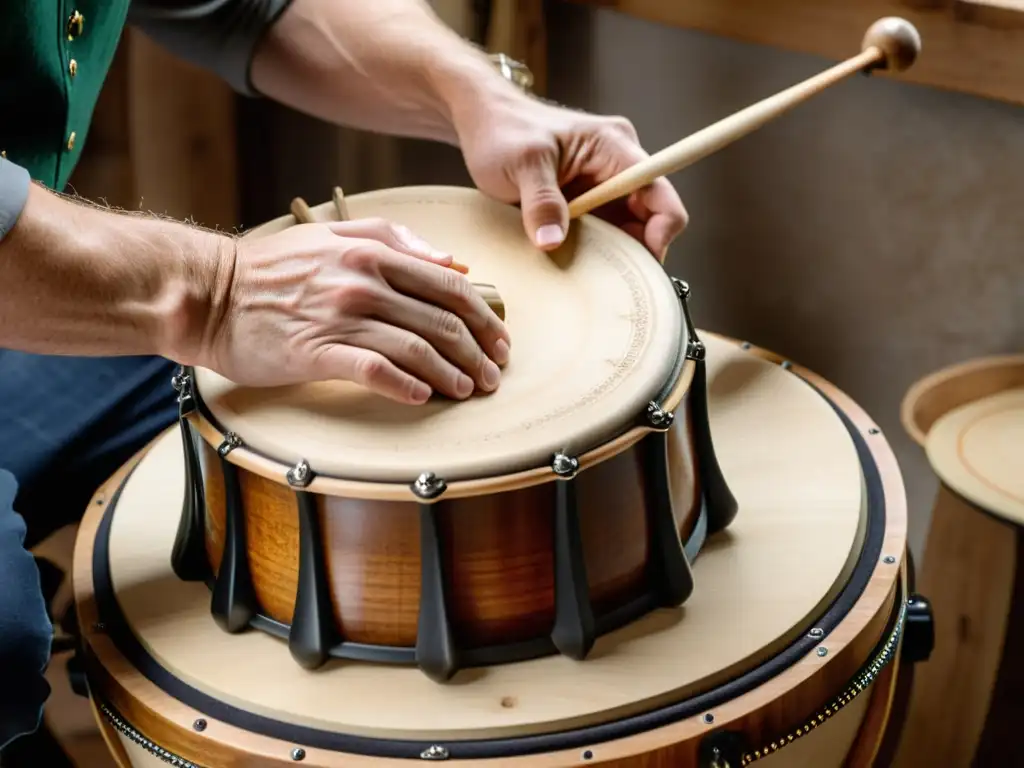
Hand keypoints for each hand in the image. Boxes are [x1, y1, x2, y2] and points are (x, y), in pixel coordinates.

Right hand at [199, 219, 509, 404]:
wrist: (210, 293)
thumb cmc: (272, 268)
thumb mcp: (334, 233)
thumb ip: (395, 239)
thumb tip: (452, 259)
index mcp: (373, 252)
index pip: (450, 284)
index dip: (484, 316)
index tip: (499, 341)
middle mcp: (363, 282)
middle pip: (443, 320)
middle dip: (478, 353)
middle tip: (492, 376)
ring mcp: (341, 317)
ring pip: (417, 347)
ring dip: (451, 374)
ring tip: (467, 391)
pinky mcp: (317, 351)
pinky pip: (376, 369)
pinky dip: (406, 385)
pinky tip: (423, 397)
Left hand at [454, 89, 687, 261]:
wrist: (482, 121)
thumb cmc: (502, 130)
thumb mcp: (521, 164)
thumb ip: (541, 202)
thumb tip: (553, 242)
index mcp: (614, 146)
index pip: (660, 193)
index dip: (661, 231)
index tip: (638, 264)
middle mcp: (617, 165)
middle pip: (650, 218)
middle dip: (635, 252)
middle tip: (609, 283)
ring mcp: (603, 185)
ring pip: (627, 230)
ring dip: (613, 255)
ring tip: (590, 277)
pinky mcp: (587, 201)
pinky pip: (604, 232)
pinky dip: (595, 252)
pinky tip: (576, 267)